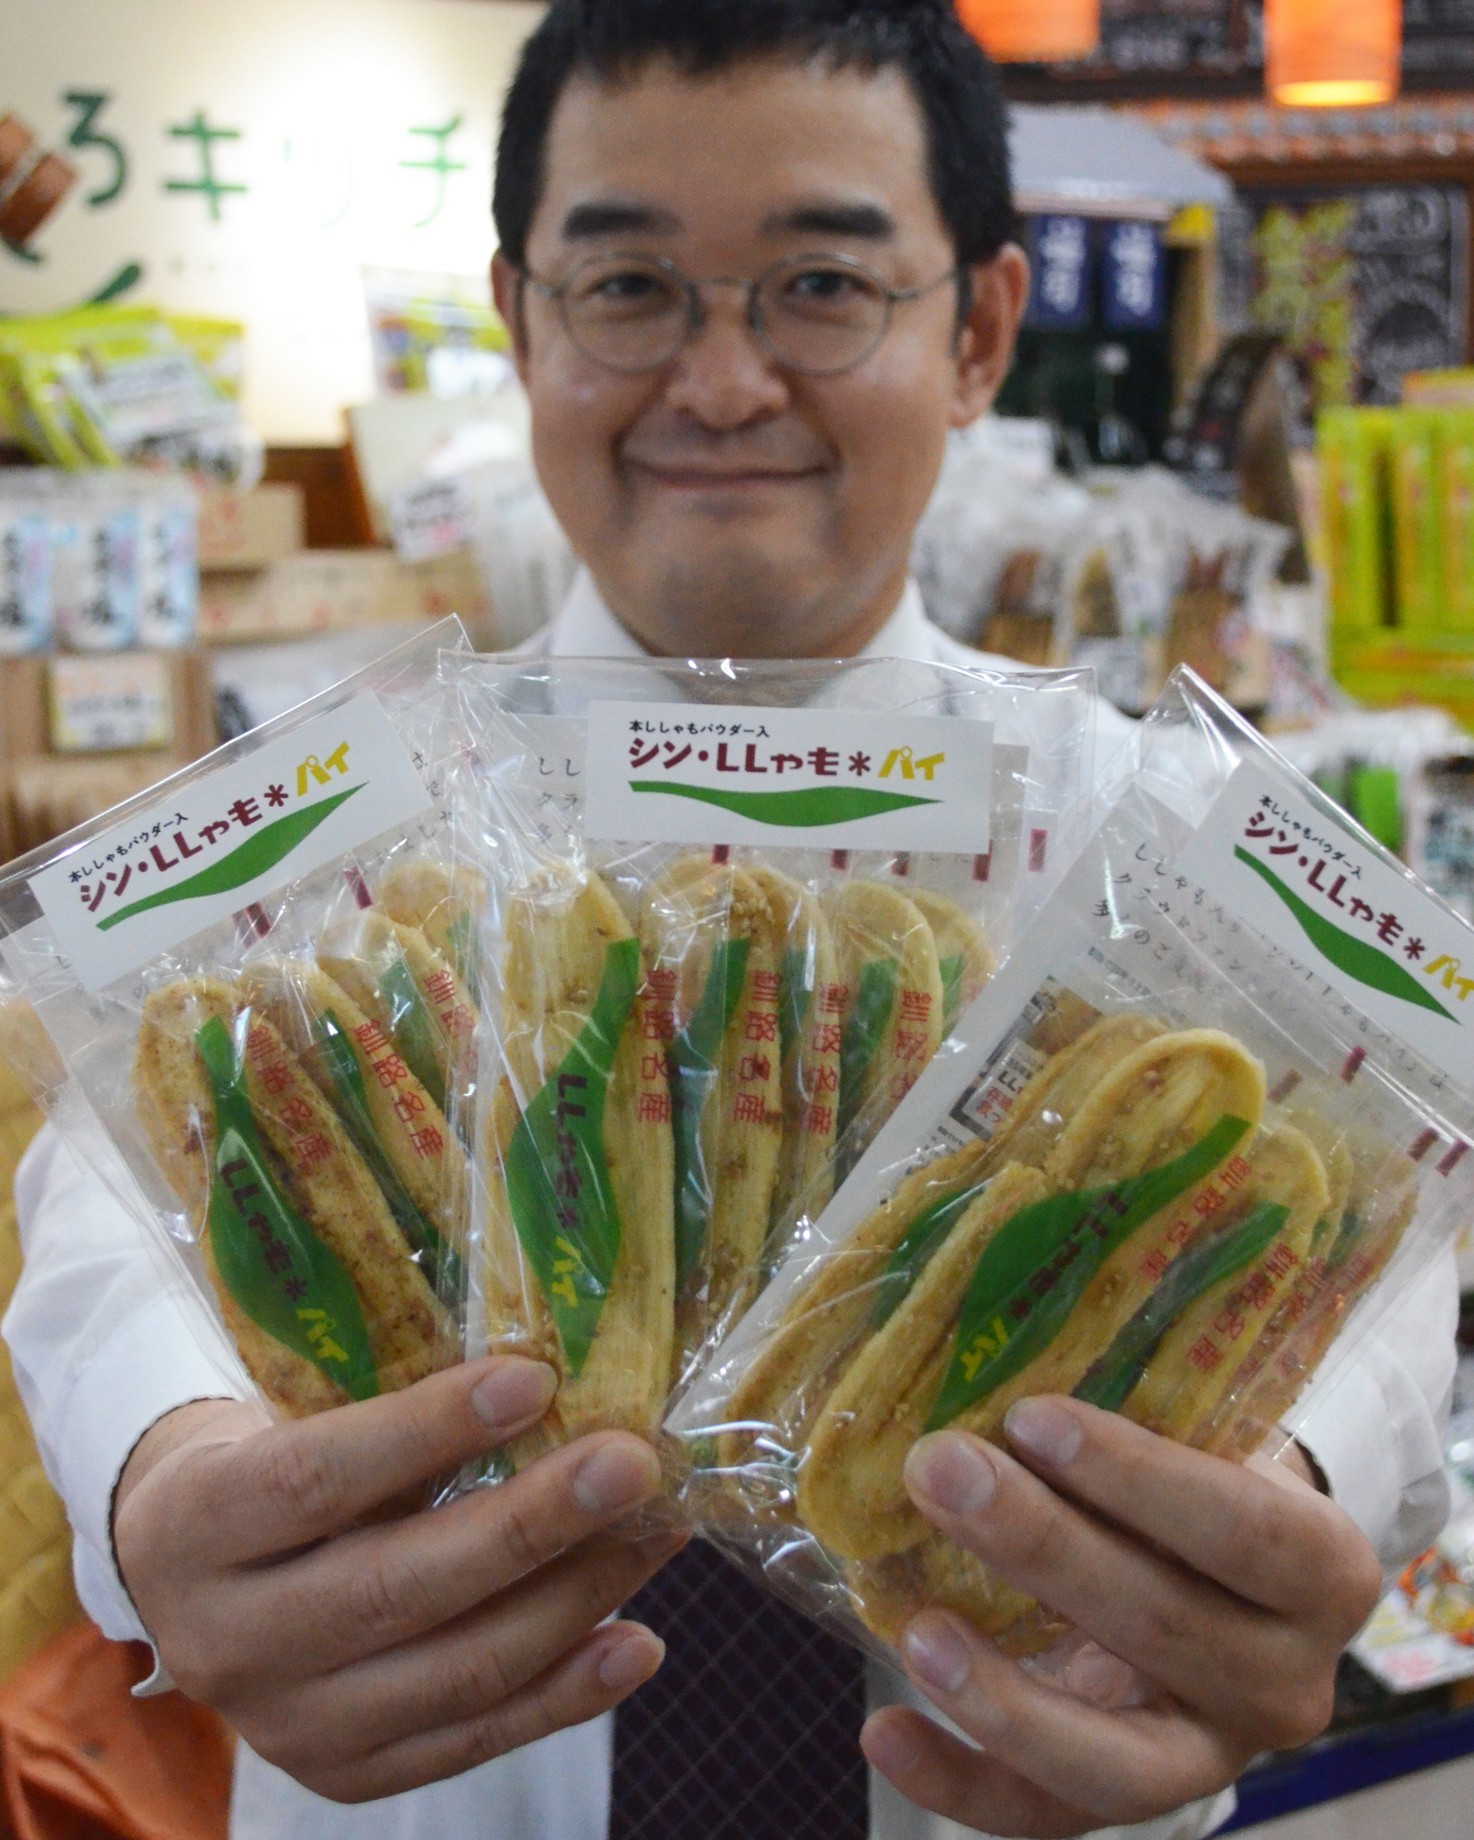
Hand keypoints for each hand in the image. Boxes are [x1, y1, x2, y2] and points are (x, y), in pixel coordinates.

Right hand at [113, 1358, 681, 1802]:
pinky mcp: (349, 1776)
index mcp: (194, 1527)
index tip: (534, 1378)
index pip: (314, 1479)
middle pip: (396, 1588)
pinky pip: (476, 1738)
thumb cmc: (268, 1461)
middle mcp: (227, 1642)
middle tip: (630, 1463)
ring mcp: (288, 1726)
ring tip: (657, 1531)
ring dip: (576, 1598)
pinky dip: (568, 1693)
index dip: (427, 1430)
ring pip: (455, 1671)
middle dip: (532, 1523)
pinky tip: (637, 1641)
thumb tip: (551, 1376)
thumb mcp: (291, 1416)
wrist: (191, 1579)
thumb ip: (393, 1405)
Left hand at [860, 1398, 1381, 1837]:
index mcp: (1322, 1570)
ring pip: (1116, 1760)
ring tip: (916, 1633)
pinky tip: (887, 1731)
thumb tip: (991, 1360)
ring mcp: (1211, 1755)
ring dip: (1006, 1696)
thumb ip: (1133, 1411)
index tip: (1031, 1415)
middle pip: (1164, 1627)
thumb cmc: (1203, 1480)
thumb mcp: (1203, 1438)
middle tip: (939, 1471)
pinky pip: (1046, 1815)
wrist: (1236, 1576)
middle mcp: (1286, 1680)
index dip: (1136, 1476)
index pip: (1242, 1528)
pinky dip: (961, 1780)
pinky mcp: (1133, 1798)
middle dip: (1039, 1546)